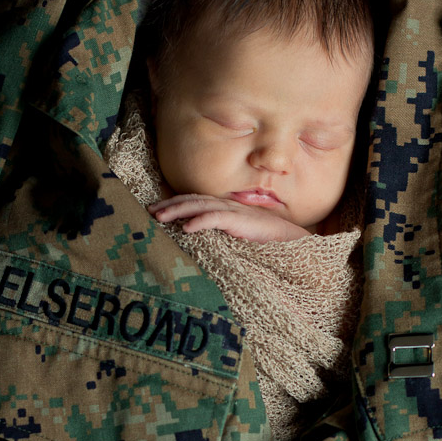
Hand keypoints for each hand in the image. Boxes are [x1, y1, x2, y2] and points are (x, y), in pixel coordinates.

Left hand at [148, 194, 310, 241]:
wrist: (291, 240)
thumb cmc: (267, 240)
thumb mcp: (239, 235)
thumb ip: (223, 233)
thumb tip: (201, 239)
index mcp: (226, 208)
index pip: (196, 201)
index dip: (176, 203)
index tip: (157, 209)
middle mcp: (227, 205)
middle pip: (193, 199)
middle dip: (170, 204)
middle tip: (150, 211)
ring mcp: (233, 212)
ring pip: (200, 206)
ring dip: (178, 210)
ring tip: (160, 217)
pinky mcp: (240, 222)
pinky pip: (216, 218)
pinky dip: (200, 221)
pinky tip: (186, 228)